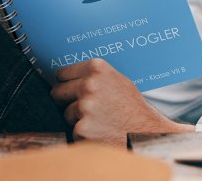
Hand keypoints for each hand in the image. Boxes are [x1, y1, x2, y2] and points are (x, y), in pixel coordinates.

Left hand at [51, 59, 193, 145]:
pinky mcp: (82, 128)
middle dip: (65, 100)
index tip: (67, 87)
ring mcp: (85, 106)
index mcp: (97, 68)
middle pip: (58, 91)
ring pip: (66, 112)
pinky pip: (74, 130)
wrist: (144, 132)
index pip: (63, 73)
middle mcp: (89, 84)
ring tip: (98, 120)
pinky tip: (99, 131)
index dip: (65, 82)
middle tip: (81, 106)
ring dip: (77, 118)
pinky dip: (83, 133)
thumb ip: (96, 75)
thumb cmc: (132, 107)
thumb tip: (72, 74)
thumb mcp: (118, 80)